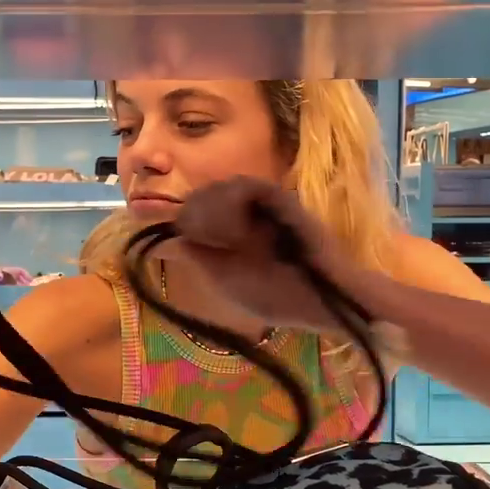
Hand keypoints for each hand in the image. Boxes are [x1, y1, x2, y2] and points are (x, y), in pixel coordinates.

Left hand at [168, 177, 368, 329]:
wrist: (322, 302)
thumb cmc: (278, 297)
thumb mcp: (224, 280)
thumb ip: (196, 256)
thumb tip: (167, 240)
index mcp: (231, 234)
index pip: (196, 210)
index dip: (183, 217)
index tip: (176, 232)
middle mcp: (245, 215)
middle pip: (204, 195)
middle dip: (194, 213)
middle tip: (201, 237)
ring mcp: (264, 205)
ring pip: (222, 187)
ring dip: (212, 210)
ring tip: (222, 238)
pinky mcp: (281, 199)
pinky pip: (248, 186)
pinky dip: (234, 203)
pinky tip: (234, 229)